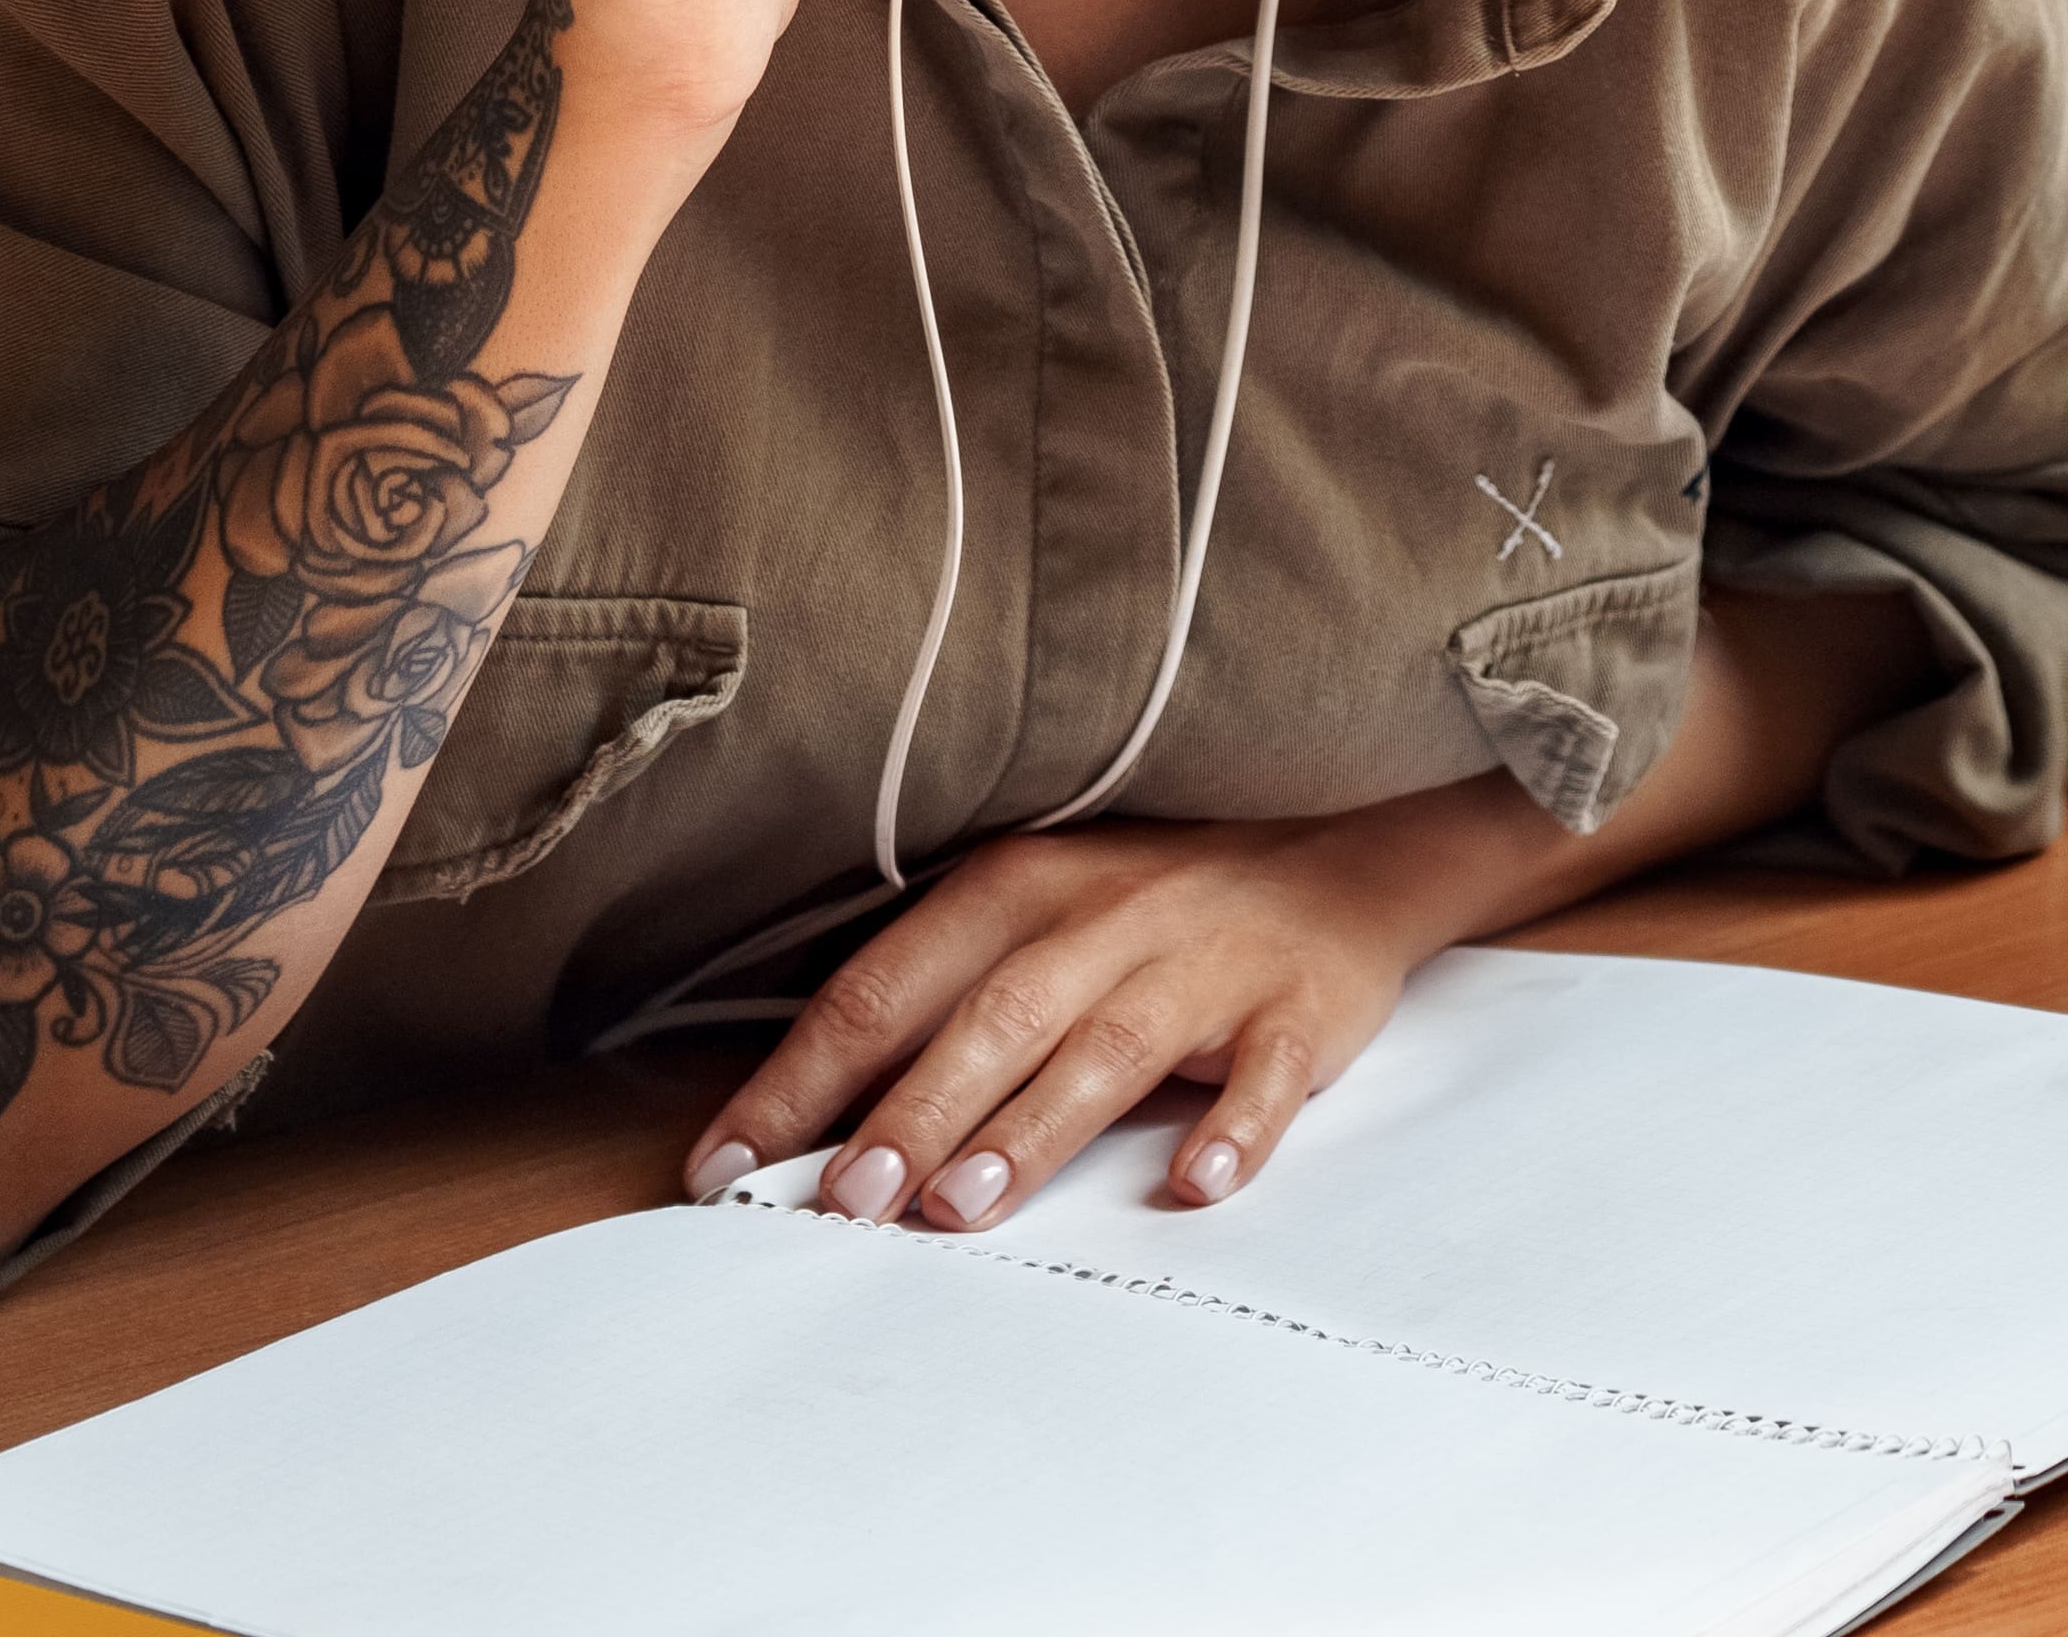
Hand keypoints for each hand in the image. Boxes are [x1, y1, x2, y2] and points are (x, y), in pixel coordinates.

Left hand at [680, 796, 1526, 1228]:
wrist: (1340, 861)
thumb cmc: (1150, 915)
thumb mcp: (1034, 923)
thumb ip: (935, 1012)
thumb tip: (804, 1130)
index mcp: (1016, 888)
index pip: (884, 987)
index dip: (802, 1080)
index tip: (726, 1168)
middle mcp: (1105, 915)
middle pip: (992, 1018)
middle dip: (914, 1111)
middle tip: (847, 1201)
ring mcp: (1206, 960)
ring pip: (1110, 1046)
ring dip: (1035, 1127)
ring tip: (965, 1206)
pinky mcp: (1300, 1008)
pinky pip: (1269, 1073)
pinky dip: (1237, 1125)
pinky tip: (1197, 1181)